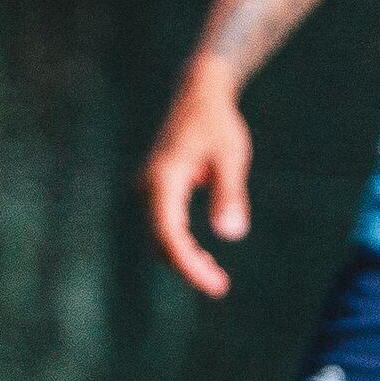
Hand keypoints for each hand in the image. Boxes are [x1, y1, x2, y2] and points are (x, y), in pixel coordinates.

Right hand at [141, 66, 253, 296]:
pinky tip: (203, 259)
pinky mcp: (157, 189)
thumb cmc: (217, 123)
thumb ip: (230, 194)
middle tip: (219, 287)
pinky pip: (162, 226)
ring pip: (159, 236)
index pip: (169, 234)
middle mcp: (148, 185)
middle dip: (186, 267)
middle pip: (160, 240)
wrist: (199, 93)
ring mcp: (149, 187)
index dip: (188, 264)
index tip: (213, 284)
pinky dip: (179, 245)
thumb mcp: (231, 157)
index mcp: (163, 178)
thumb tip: (232, 234)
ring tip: (215, 277)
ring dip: (182, 259)